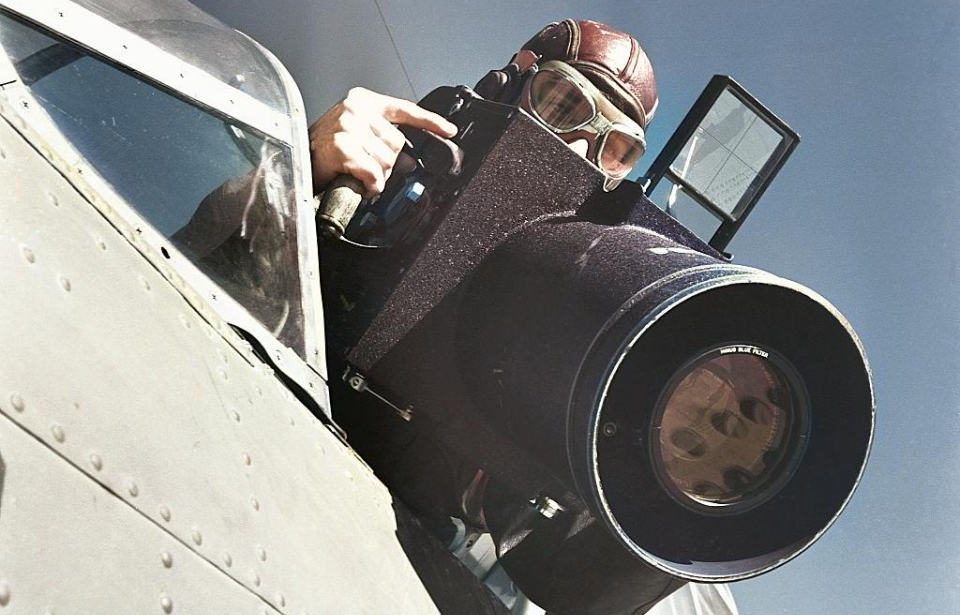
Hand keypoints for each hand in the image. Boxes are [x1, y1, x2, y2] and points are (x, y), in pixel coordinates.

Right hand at [309, 87, 457, 196]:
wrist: (295, 163)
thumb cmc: (325, 153)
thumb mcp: (357, 138)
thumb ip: (383, 142)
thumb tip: (409, 162)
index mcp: (362, 101)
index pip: (404, 109)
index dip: (430, 122)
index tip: (448, 130)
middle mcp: (356, 109)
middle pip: (398, 143)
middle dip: (387, 163)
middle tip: (365, 167)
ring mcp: (348, 126)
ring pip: (387, 160)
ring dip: (376, 176)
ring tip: (356, 174)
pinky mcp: (342, 146)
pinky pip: (373, 173)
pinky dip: (369, 184)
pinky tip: (356, 182)